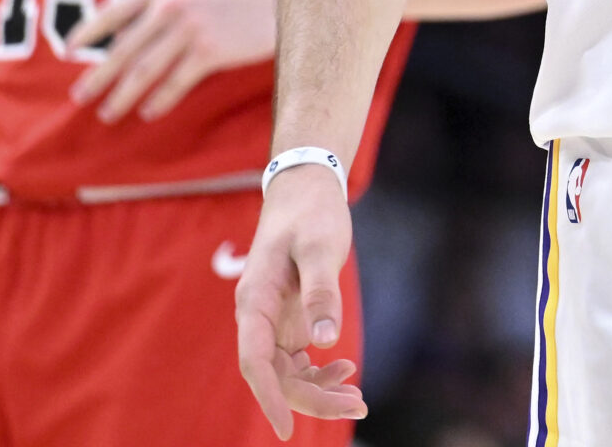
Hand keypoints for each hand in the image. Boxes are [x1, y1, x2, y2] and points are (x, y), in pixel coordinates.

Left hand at [69, 0, 275, 121]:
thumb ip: (156, 2)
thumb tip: (118, 35)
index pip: (113, 11)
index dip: (88, 32)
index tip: (68, 51)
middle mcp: (169, 5)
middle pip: (123, 49)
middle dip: (98, 76)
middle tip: (78, 97)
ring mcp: (189, 28)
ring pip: (144, 71)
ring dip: (122, 96)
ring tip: (107, 114)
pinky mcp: (209, 51)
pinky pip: (175, 82)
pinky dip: (159, 100)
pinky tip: (148, 112)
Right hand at [236, 167, 365, 439]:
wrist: (306, 188)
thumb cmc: (310, 213)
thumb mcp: (319, 247)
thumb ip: (321, 293)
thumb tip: (326, 342)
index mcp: (255, 301)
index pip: (254, 361)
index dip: (268, 397)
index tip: (286, 429)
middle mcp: (257, 317)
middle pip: (275, 375)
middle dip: (312, 399)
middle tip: (356, 406)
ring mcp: (272, 321)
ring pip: (287, 373)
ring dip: (318, 391)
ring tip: (357, 398)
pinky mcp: (289, 320)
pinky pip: (297, 360)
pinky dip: (320, 372)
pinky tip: (345, 369)